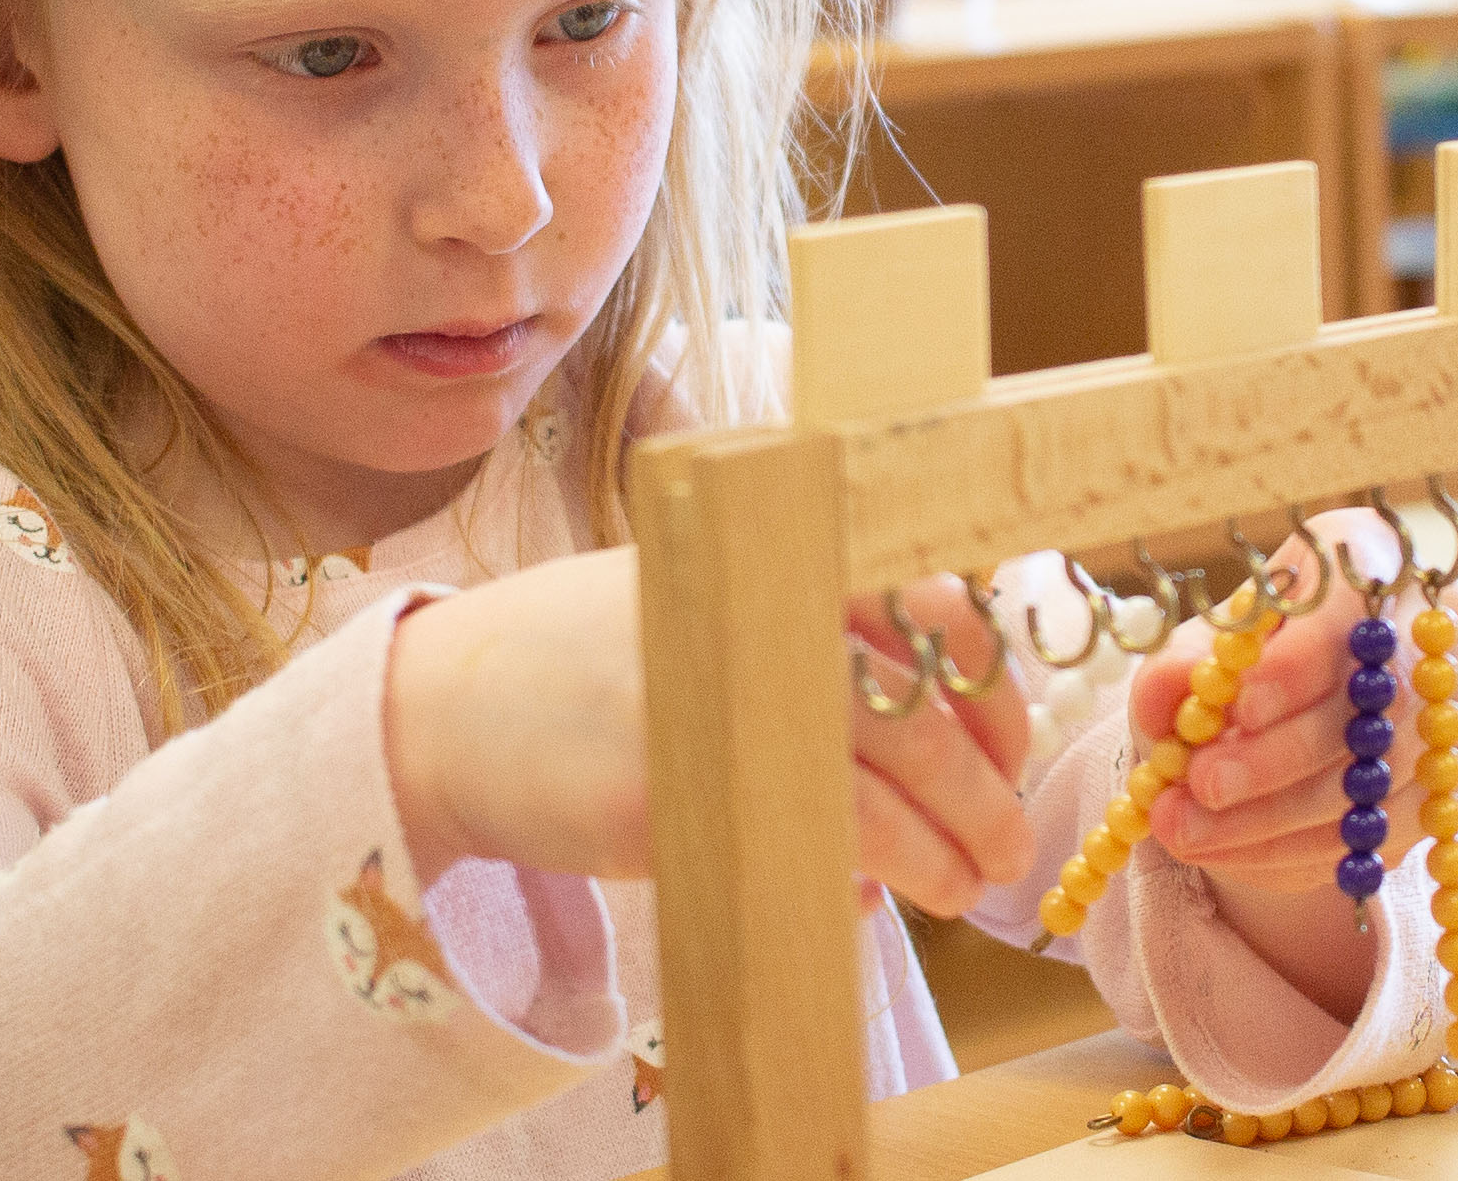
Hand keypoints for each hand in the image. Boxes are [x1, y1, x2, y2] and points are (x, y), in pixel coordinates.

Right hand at [384, 553, 1033, 918]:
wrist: (447, 705)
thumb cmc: (591, 656)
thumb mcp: (707, 604)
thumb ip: (819, 653)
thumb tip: (943, 757)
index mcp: (777, 556)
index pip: (938, 612)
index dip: (993, 694)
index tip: (1007, 754)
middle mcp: (756, 616)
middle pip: (922, 713)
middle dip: (986, 795)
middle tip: (1010, 849)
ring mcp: (716, 703)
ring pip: (882, 790)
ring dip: (945, 851)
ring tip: (965, 888)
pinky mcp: (676, 792)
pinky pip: (806, 845)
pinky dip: (864, 879)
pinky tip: (877, 901)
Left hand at [1121, 511, 1457, 892]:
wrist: (1280, 715)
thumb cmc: (1242, 661)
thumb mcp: (1196, 648)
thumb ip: (1179, 665)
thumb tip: (1174, 691)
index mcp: (1372, 559)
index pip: (1358, 606)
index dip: (1304, 662)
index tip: (1238, 705)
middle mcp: (1430, 632)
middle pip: (1377, 701)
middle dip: (1279, 754)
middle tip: (1200, 783)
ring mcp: (1446, 716)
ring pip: (1375, 779)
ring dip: (1272, 816)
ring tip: (1182, 827)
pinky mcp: (1437, 792)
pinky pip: (1372, 834)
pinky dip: (1290, 849)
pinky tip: (1223, 848)